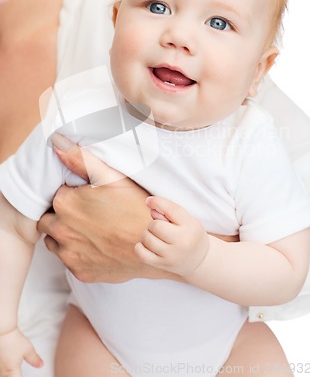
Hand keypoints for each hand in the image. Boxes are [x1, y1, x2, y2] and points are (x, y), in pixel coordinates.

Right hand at [0, 328, 42, 375]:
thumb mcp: (28, 349)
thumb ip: (34, 359)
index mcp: (11, 372)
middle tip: (19, 372)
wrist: (2, 330)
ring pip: (3, 375)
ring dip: (9, 374)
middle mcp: (2, 372)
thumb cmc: (13, 340)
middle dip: (15, 376)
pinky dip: (4, 371)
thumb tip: (41, 365)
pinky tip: (7, 367)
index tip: (22, 375)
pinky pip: (1, 370)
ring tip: (15, 370)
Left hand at [38, 136, 238, 282]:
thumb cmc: (136, 207)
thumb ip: (80, 159)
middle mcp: (61, 230)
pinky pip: (69, 260)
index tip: (87, 197)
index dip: (71, 194)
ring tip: (92, 228)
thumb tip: (56, 143)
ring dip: (65, 234)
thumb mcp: (111, 177)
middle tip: (88, 213)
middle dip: (63, 215)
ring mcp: (70, 254)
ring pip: (54, 241)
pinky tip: (97, 245)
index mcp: (66, 203)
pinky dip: (78, 253)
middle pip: (49, 219)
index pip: (55, 195)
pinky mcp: (80, 271)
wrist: (155, 243)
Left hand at [135, 196, 208, 275]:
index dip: (156, 202)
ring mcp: (172, 255)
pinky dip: (140, 247)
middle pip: (156, 226)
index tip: (148, 201)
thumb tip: (149, 203)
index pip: (171, 209)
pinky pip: (142, 254)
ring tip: (155, 237)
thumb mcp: (187, 219)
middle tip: (159, 227)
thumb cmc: (190, 234)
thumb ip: (169, 210)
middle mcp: (182, 242)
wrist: (200, 260)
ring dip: (147, 234)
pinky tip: (147, 245)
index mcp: (190, 226)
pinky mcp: (162, 265)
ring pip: (147, 239)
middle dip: (153, 224)